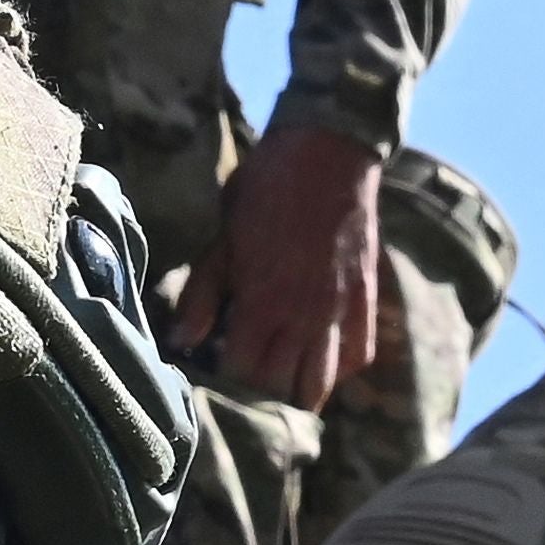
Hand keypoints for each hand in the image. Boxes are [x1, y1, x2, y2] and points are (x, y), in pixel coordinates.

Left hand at [188, 123, 394, 406]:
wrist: (329, 152)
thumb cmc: (266, 189)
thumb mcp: (222, 237)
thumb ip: (202, 294)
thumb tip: (178, 342)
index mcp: (263, 304)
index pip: (243, 373)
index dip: (224, 378)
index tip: (212, 366)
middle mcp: (305, 318)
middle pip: (282, 388)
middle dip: (257, 392)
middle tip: (242, 376)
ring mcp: (340, 312)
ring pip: (323, 384)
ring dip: (299, 391)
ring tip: (278, 383)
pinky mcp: (366, 300)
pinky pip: (359, 356)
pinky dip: (339, 368)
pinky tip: (318, 357)